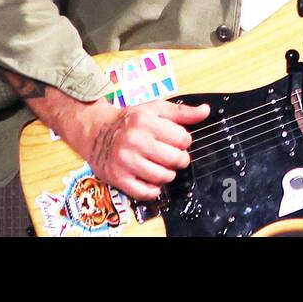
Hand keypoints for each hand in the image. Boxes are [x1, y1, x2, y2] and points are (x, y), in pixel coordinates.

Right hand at [69, 98, 209, 200]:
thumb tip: (205, 111)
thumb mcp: (154, 109)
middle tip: (173, 156)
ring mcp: (126, 161)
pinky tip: (150, 178)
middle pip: (175, 159)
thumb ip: (181, 112)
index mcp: (145, 121)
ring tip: (161, 166)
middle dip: (179, 159)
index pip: (182, 138)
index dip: (184, 141)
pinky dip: (153, 189)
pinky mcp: (118, 178)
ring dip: (168, 174)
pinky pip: (146, 192)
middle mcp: (135, 141)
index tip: (177, 141)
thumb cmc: (129, 121)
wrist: (96, 132)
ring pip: (163, 177)